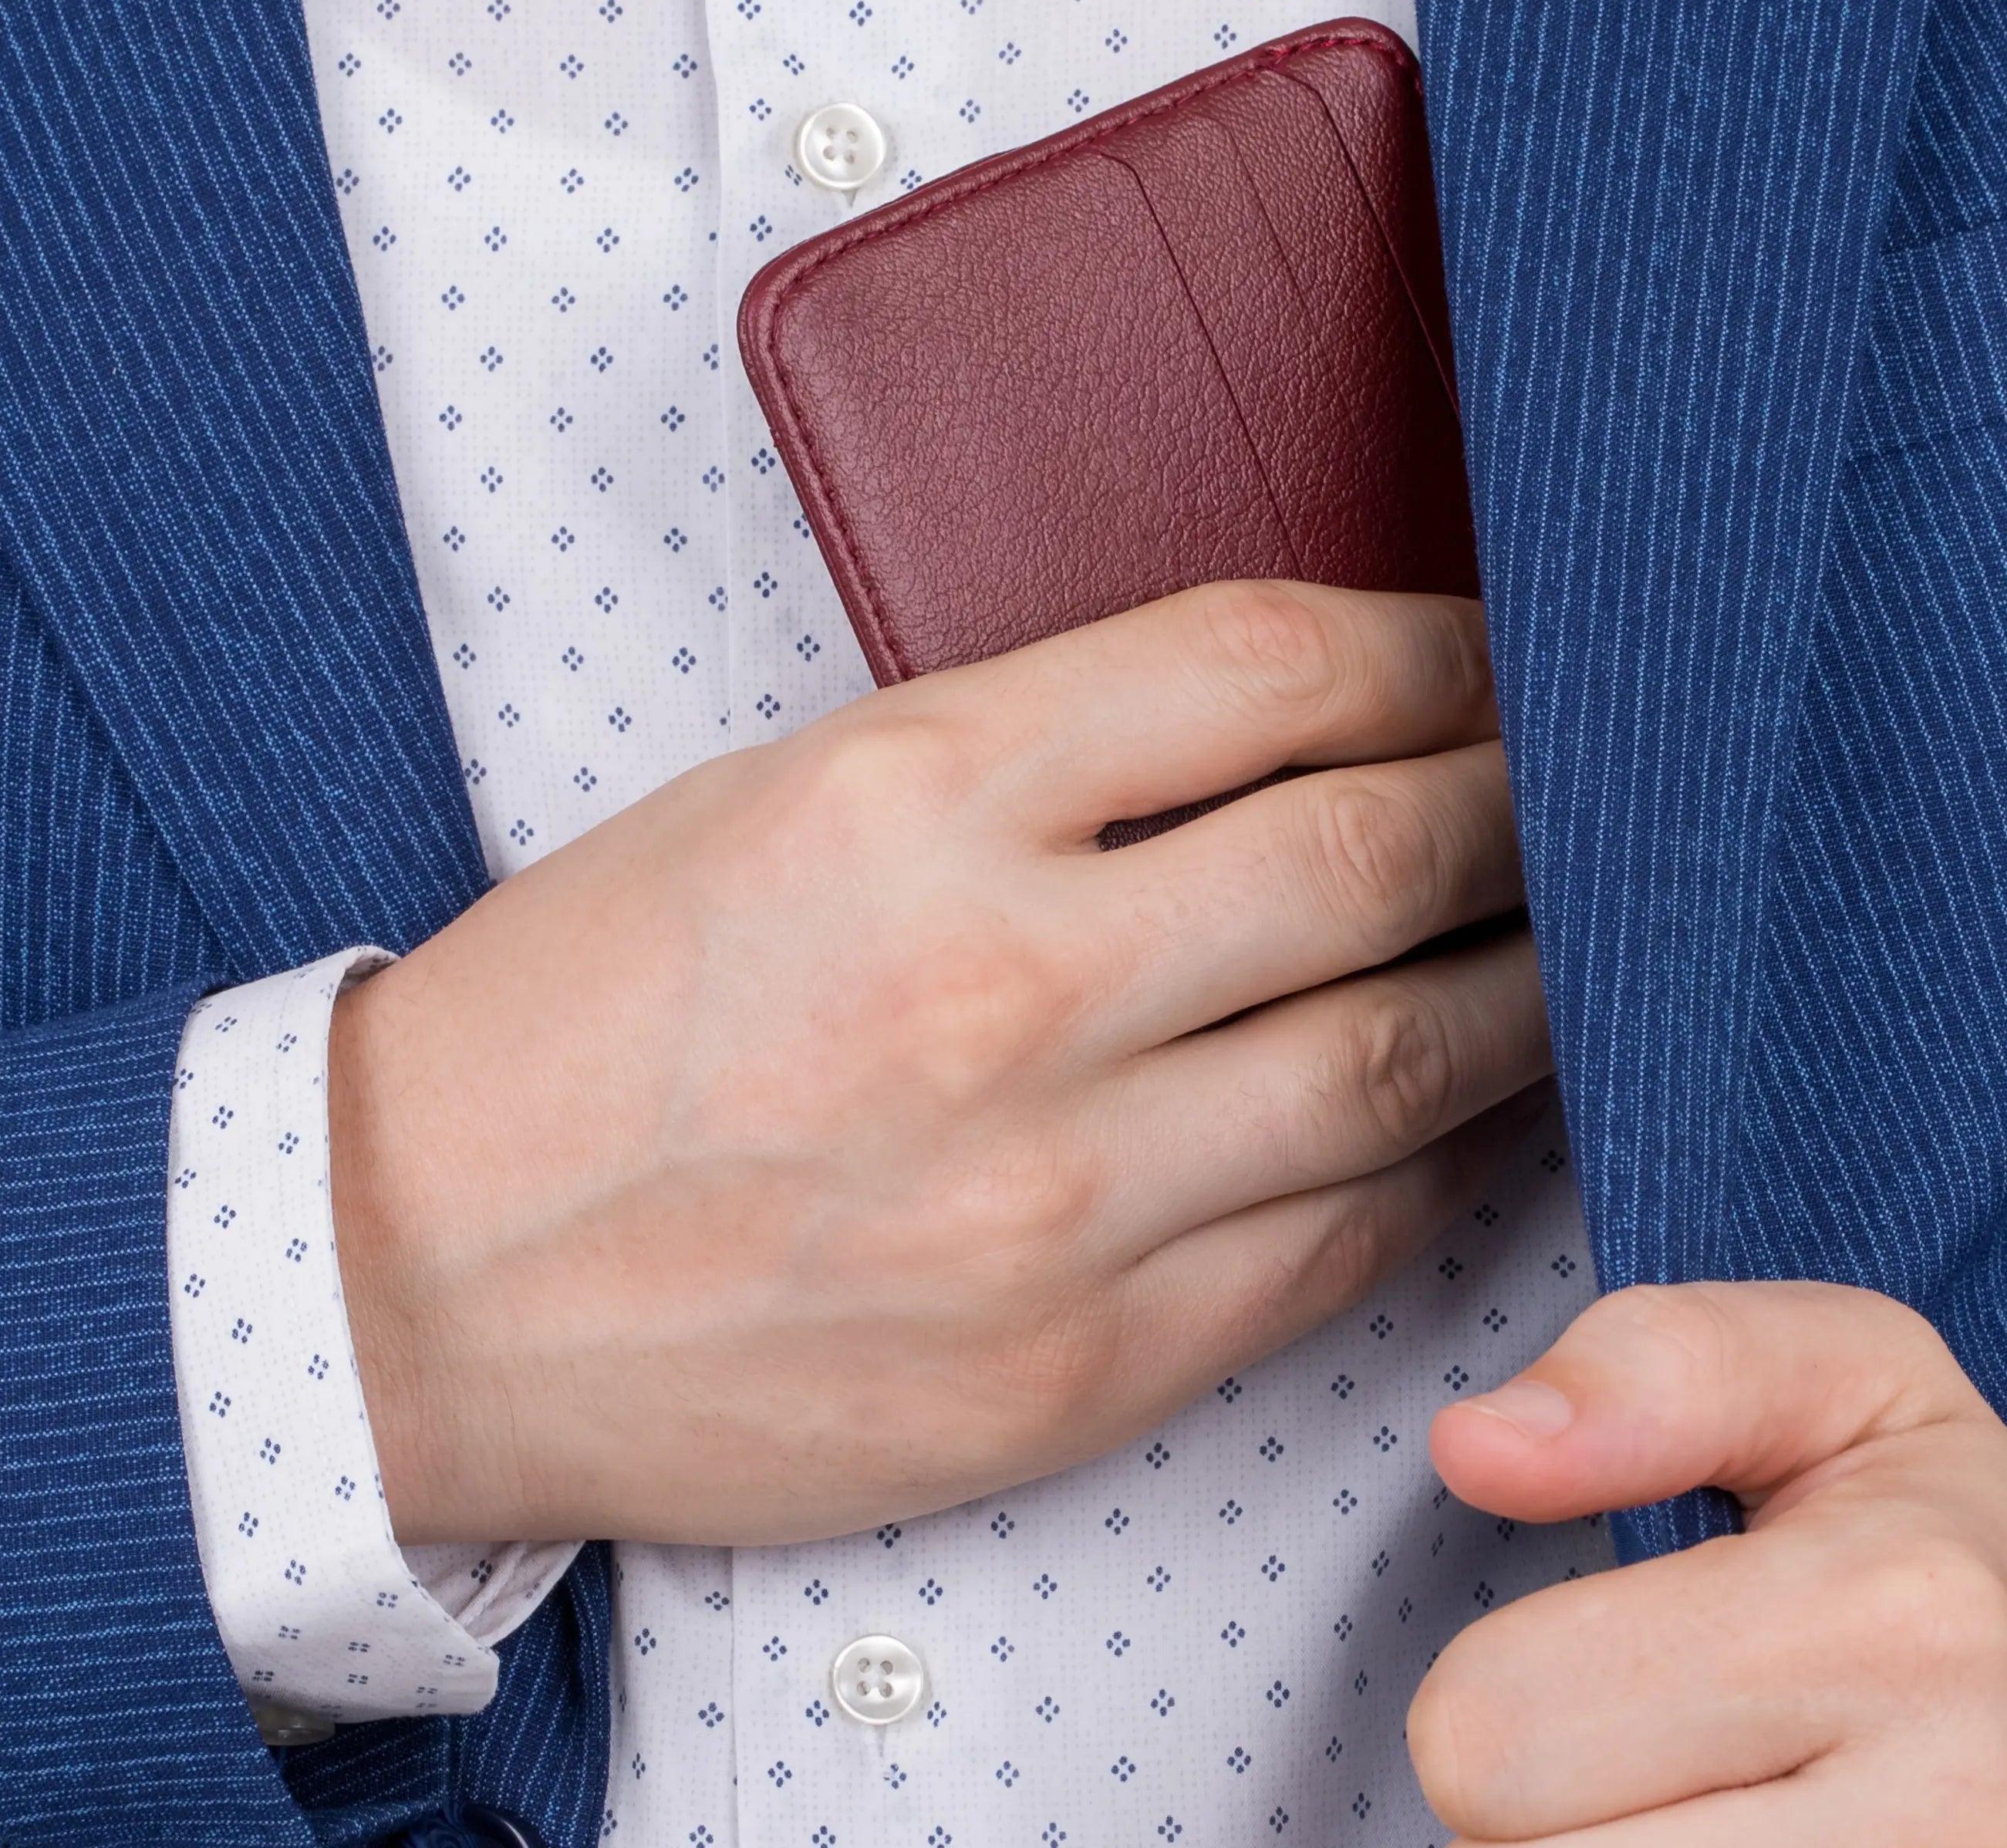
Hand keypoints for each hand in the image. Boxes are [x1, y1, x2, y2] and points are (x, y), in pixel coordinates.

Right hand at [329, 581, 1549, 1545]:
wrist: (411, 1287)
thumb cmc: (587, 1024)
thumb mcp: (777, 799)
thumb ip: (1029, 758)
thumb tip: (1285, 724)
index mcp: (908, 797)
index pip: (1272, 665)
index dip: (1435, 640)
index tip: (1499, 645)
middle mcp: (1002, 985)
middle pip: (1383, 846)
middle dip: (1529, 798)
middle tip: (1596, 778)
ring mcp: (1054, 1195)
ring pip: (1410, 1055)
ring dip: (1534, 981)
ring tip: (1583, 934)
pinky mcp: (1077, 1366)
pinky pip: (1343, 1242)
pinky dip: (1440, 1160)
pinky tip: (1478, 1108)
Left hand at [1410, 1283, 2006, 1844]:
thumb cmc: (1959, 1561)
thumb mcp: (1844, 1386)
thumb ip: (1655, 1364)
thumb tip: (1480, 1445)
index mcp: (1896, 1614)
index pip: (1490, 1728)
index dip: (1503, 1700)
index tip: (1605, 1673)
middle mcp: (1949, 1808)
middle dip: (1547, 1816)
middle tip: (1654, 1765)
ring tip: (1698, 1819)